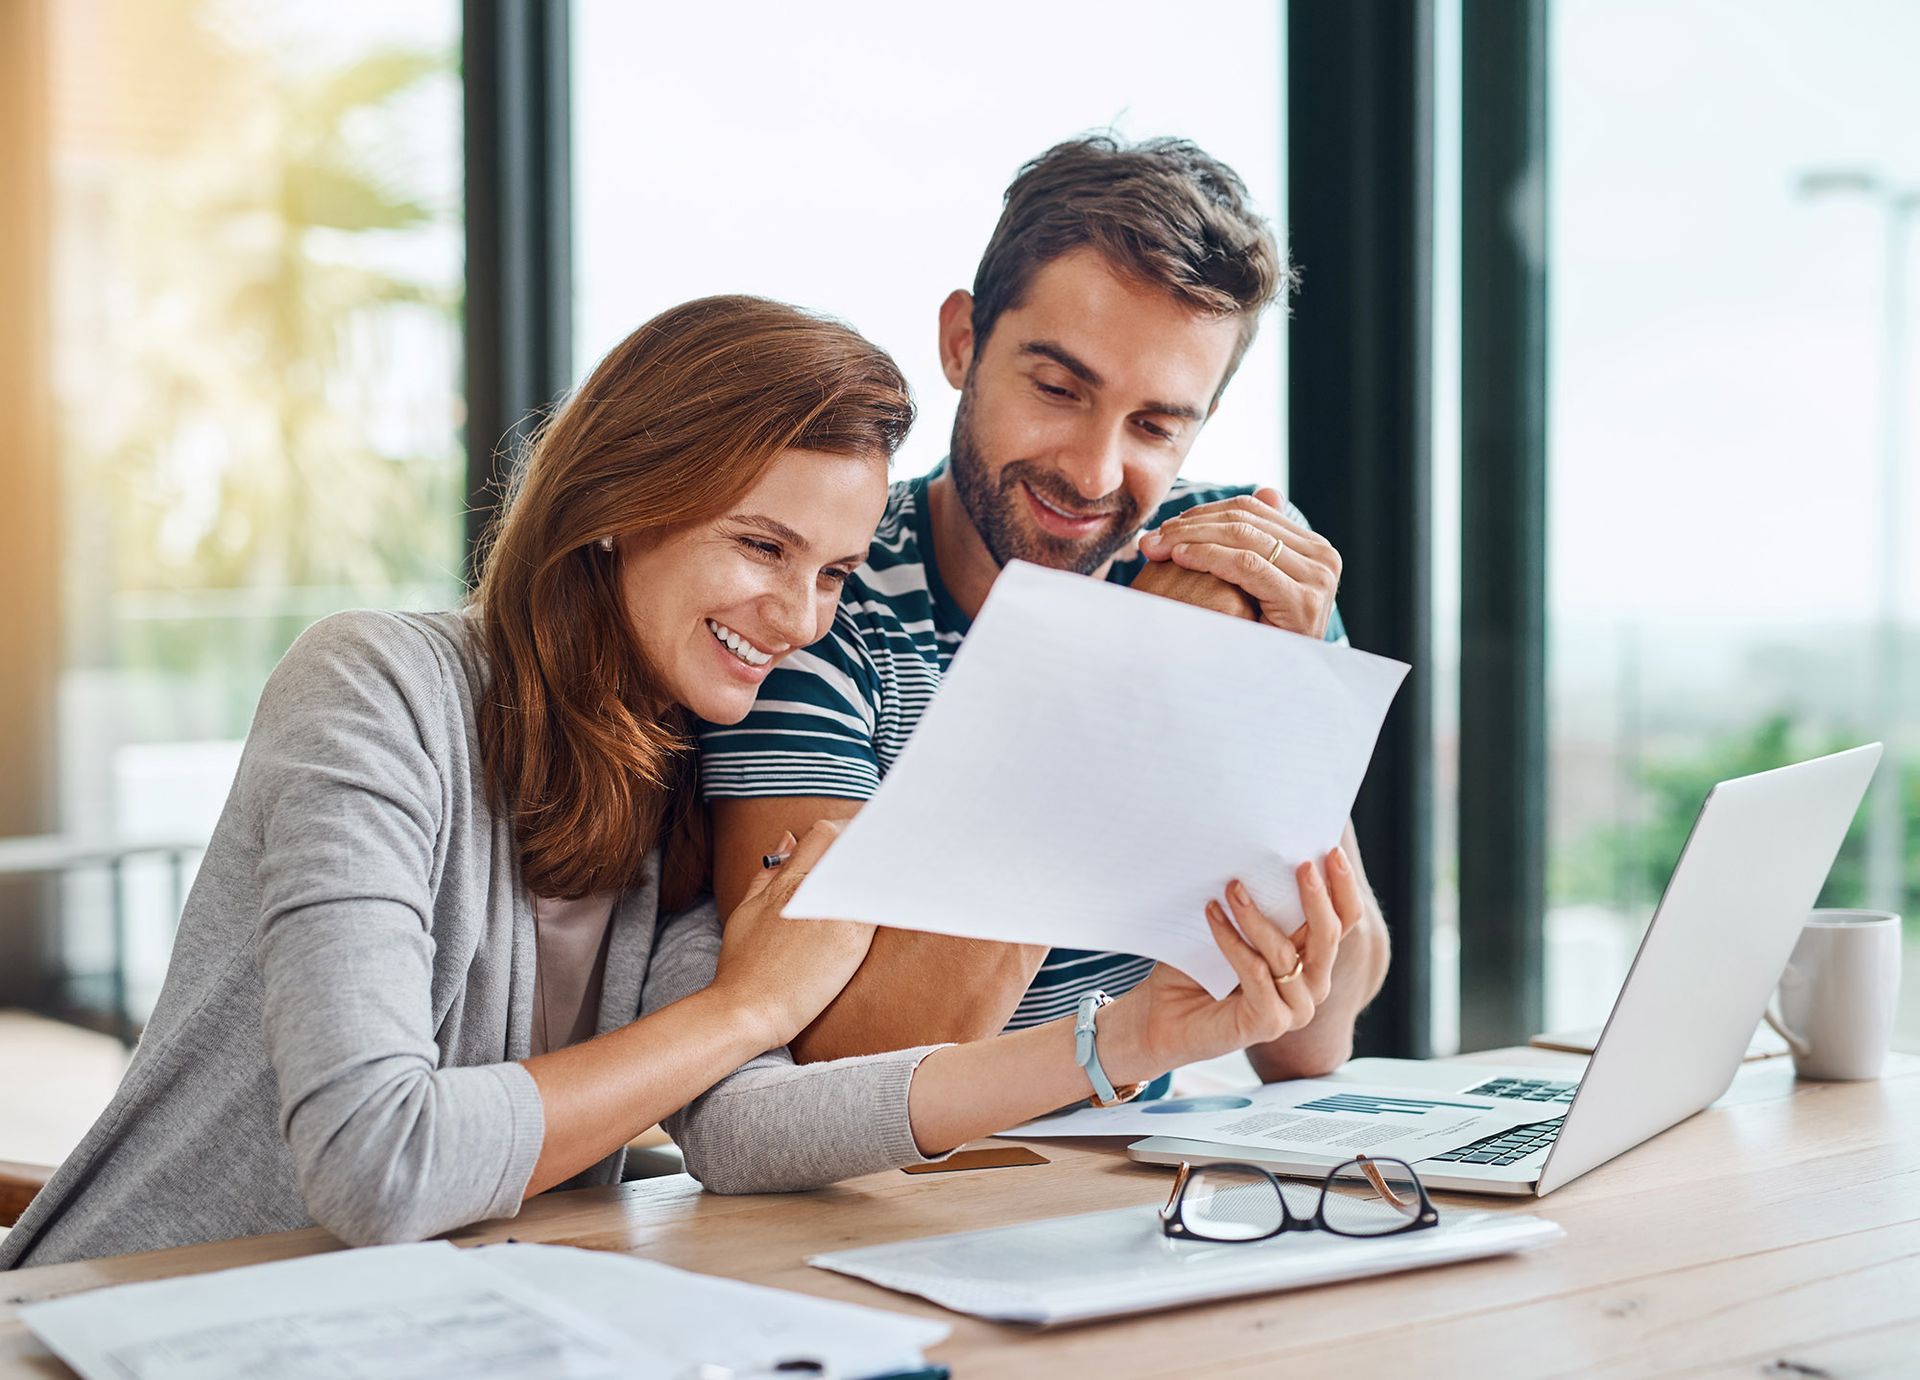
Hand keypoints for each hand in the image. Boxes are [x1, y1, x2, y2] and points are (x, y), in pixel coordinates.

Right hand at [712, 819, 874, 1050]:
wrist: (747, 1008)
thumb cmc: (742, 965)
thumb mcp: (746, 909)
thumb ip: (768, 874)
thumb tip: (788, 839)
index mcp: (787, 881)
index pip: (825, 834)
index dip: (848, 830)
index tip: (860, 837)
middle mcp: (812, 891)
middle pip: (856, 848)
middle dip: (874, 845)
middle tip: (886, 850)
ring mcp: (835, 914)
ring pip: (872, 874)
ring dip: (885, 869)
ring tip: (897, 872)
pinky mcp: (852, 940)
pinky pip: (880, 907)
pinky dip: (889, 897)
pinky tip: (899, 897)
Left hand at [1098, 844, 1367, 1078]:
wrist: (1161, 1016)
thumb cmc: (1196, 968)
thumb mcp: (1234, 926)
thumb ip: (1258, 902)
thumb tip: (1259, 852)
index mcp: (1310, 959)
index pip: (1343, 921)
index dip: (1342, 887)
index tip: (1331, 851)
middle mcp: (1312, 985)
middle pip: (1330, 936)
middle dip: (1316, 897)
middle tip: (1300, 865)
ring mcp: (1294, 1008)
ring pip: (1284, 952)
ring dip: (1254, 915)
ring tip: (1231, 887)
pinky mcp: (1270, 1022)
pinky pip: (1254, 971)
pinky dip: (1231, 940)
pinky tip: (1211, 915)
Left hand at [1135, 487, 1341, 636]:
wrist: (1277, 690)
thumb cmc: (1259, 638)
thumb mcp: (1260, 584)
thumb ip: (1262, 540)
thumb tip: (1266, 490)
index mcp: (1315, 548)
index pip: (1252, 511)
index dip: (1204, 514)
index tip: (1166, 527)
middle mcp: (1324, 557)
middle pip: (1245, 520)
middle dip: (1192, 525)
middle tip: (1153, 537)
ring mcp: (1318, 578)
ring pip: (1243, 538)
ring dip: (1192, 537)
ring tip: (1158, 547)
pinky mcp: (1302, 600)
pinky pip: (1246, 565)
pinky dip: (1208, 556)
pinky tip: (1179, 559)